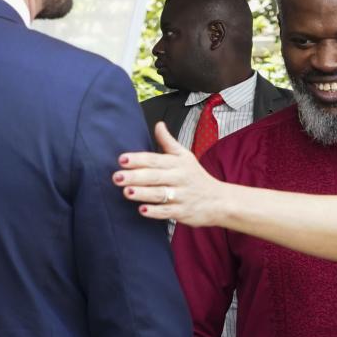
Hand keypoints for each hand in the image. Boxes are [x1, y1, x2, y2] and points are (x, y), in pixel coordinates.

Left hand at [114, 122, 230, 226]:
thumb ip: (168, 142)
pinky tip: (142, 210)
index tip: (122, 159)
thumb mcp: (185, 156)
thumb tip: (158, 124)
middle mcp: (179, 178)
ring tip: (126, 192)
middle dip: (135, 176)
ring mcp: (182, 196)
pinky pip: (168, 212)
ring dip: (143, 193)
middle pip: (155, 176)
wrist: (220, 200)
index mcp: (177, 163)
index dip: (138, 159)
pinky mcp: (184, 212)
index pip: (155, 160)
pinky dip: (156, 211)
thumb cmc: (197, 177)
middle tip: (117, 177)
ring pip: (160, 194)